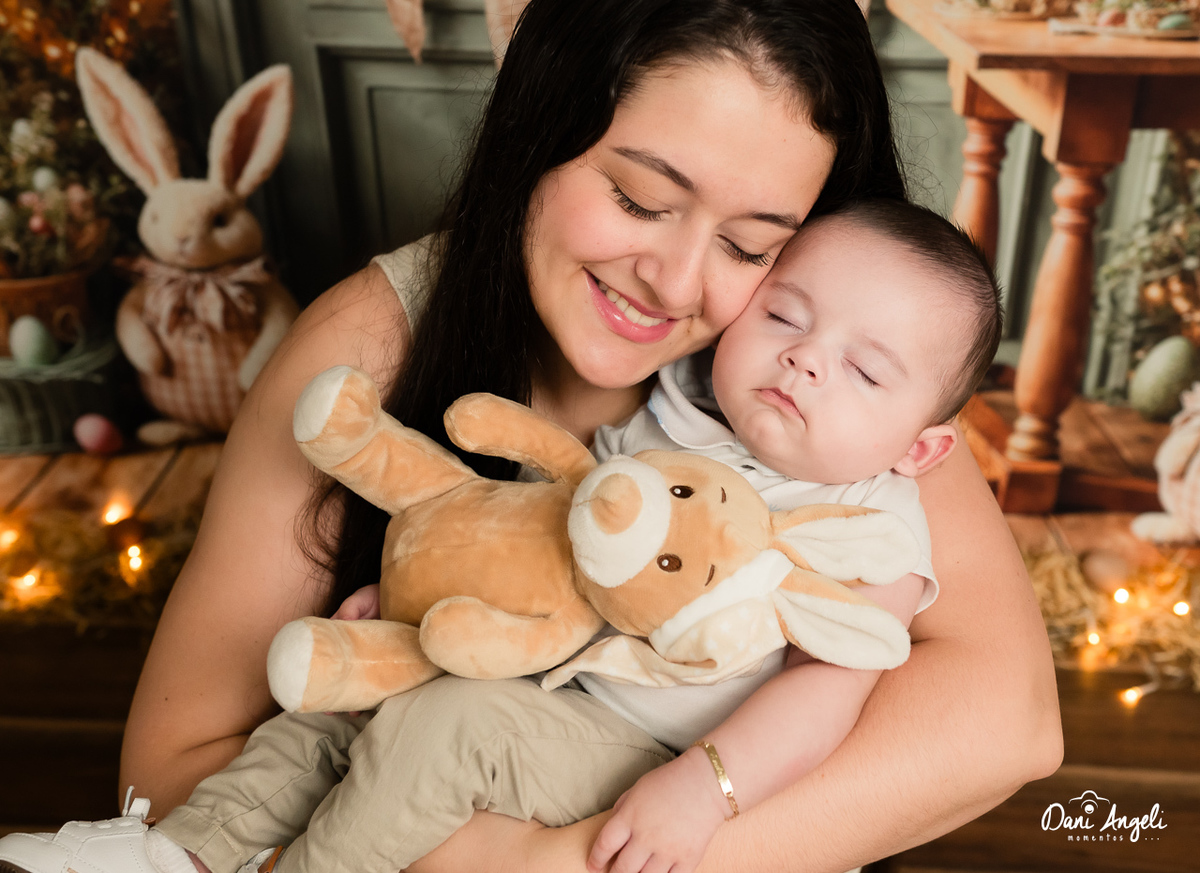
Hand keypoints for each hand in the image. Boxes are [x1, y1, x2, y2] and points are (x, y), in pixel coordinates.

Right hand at [325, 584, 381, 715]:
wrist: (412, 597)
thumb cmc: (381, 596)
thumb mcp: (363, 598)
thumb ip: (351, 607)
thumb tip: (340, 621)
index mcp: (345, 637)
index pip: (327, 658)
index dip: (320, 674)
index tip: (314, 688)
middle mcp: (356, 652)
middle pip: (342, 676)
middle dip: (335, 695)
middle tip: (330, 709)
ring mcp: (373, 659)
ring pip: (360, 683)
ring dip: (354, 699)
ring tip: (351, 712)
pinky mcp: (391, 663)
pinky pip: (382, 681)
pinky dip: (377, 694)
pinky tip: (374, 705)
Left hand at [587, 746, 727, 872]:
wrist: (708, 782)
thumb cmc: (671, 781)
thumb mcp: (638, 789)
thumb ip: (622, 809)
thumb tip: (612, 826)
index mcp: (630, 817)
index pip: (604, 846)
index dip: (596, 859)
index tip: (593, 865)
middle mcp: (646, 837)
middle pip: (622, 869)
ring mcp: (667, 851)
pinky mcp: (688, 859)